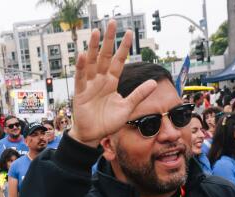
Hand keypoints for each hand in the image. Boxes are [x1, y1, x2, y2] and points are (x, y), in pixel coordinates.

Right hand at [68, 22, 157, 147]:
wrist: (93, 135)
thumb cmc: (108, 122)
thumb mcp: (127, 108)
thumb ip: (138, 95)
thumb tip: (154, 82)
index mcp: (112, 82)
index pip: (119, 61)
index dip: (124, 47)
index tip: (129, 33)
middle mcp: (100, 80)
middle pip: (104, 56)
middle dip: (108, 40)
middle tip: (112, 23)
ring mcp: (90, 85)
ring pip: (91, 62)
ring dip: (93, 47)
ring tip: (95, 32)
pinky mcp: (80, 93)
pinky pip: (80, 78)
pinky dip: (81, 67)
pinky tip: (82, 55)